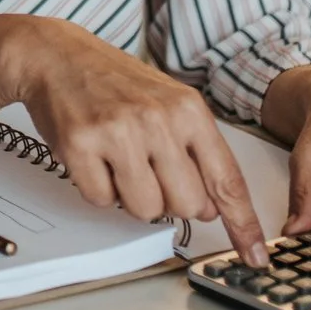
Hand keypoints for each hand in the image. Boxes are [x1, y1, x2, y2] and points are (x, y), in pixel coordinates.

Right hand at [0, 16, 271, 266]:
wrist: (56, 55)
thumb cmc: (114, 82)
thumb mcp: (169, 104)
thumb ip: (195, 154)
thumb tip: (210, 208)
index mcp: (188, 109)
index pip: (227, 180)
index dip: (243, 224)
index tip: (254, 254)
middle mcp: (157, 119)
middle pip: (186, 206)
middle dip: (170, 202)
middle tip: (149, 173)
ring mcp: (118, 131)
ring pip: (145, 209)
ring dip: (131, 197)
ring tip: (118, 162)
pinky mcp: (80, 144)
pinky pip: (102, 200)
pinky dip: (98, 188)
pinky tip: (94, 158)